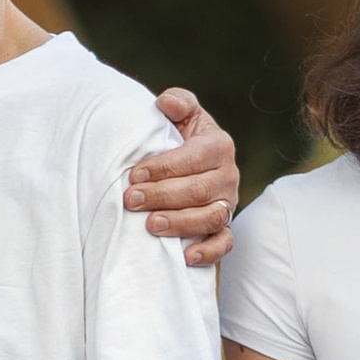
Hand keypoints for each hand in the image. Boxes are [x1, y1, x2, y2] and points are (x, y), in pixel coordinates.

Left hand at [125, 90, 239, 267]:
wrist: (191, 163)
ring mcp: (228, 203)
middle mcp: (228, 176)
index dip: (164, 167)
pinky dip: (208, 252)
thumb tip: (166, 103)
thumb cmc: (180, 138)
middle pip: (199, 190)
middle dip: (163, 196)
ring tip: (150, 226)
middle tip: (132, 200)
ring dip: (180, 223)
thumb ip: (178, 103)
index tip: (134, 175)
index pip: (194, 157)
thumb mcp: (182, 116)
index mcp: (219, 145)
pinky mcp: (225, 227)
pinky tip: (185, 256)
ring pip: (211, 217)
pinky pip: (224, 243)